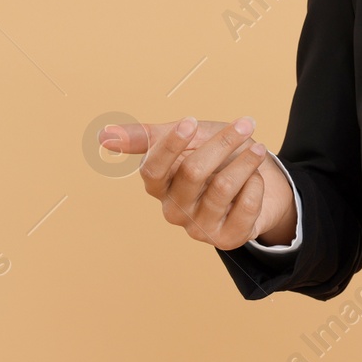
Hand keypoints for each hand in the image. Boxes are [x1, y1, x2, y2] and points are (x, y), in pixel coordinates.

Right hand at [99, 116, 297, 249]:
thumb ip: (145, 137)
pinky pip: (246, 206)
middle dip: (222, 143)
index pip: (152, 169)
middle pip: (193, 172)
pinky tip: (256, 180)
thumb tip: (102, 135)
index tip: (190, 122)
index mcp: (159, 185)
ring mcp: (199, 228)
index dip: (170, 146)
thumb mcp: (186, 137)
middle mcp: (174, 210)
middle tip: (245, 124)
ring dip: (246, 162)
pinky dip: (256, 185)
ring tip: (257, 148)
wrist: (260, 180)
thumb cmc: (216, 155)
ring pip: (222, 188)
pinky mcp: (226, 240)